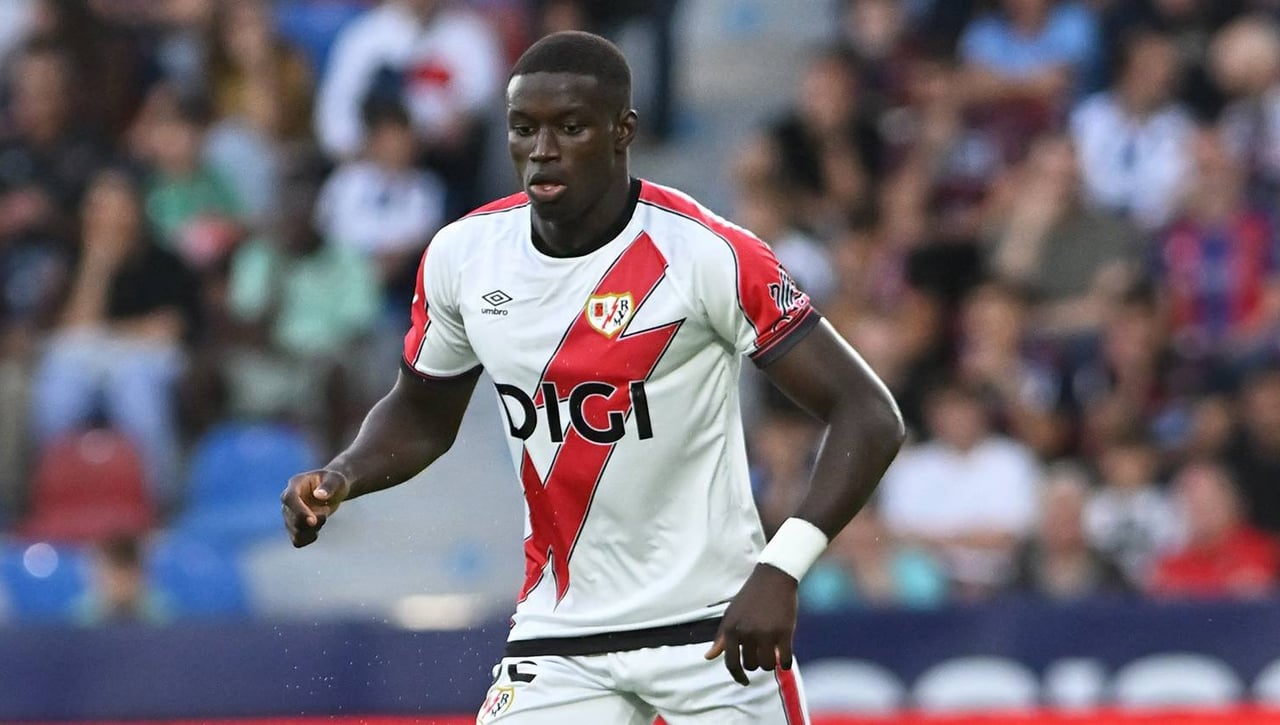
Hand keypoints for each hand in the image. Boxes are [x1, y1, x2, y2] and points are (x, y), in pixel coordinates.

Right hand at [280, 469, 349, 546]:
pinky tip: (316, 531)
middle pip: (292, 519)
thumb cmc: (334, 482)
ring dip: (312, 531)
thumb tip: (319, 495)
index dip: (299, 511)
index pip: (289, 498)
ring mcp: (289, 515)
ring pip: (295, 532)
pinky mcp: (293, 527)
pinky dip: (309, 539)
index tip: (313, 521)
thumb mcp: (336, 480)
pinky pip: (297, 541)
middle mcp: (288, 501)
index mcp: (296, 484)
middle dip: (313, 522)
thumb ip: (329, 486)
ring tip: (322, 518)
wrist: (332, 491)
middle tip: (326, 510)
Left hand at [704, 564, 798, 685]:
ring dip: (771, 663)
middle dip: (757, 662)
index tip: (744, 681)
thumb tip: (708, 657)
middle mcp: (747, 633)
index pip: (731, 663)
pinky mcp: (785, 633)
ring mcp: (766, 634)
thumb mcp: (731, 615)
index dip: (737, 676)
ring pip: (767, 665)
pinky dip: (785, 663)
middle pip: (751, 665)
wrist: (773, 578)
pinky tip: (785, 658)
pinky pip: (785, 660)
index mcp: (732, 629)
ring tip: (773, 652)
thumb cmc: (750, 597)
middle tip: (762, 652)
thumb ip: (721, 638)